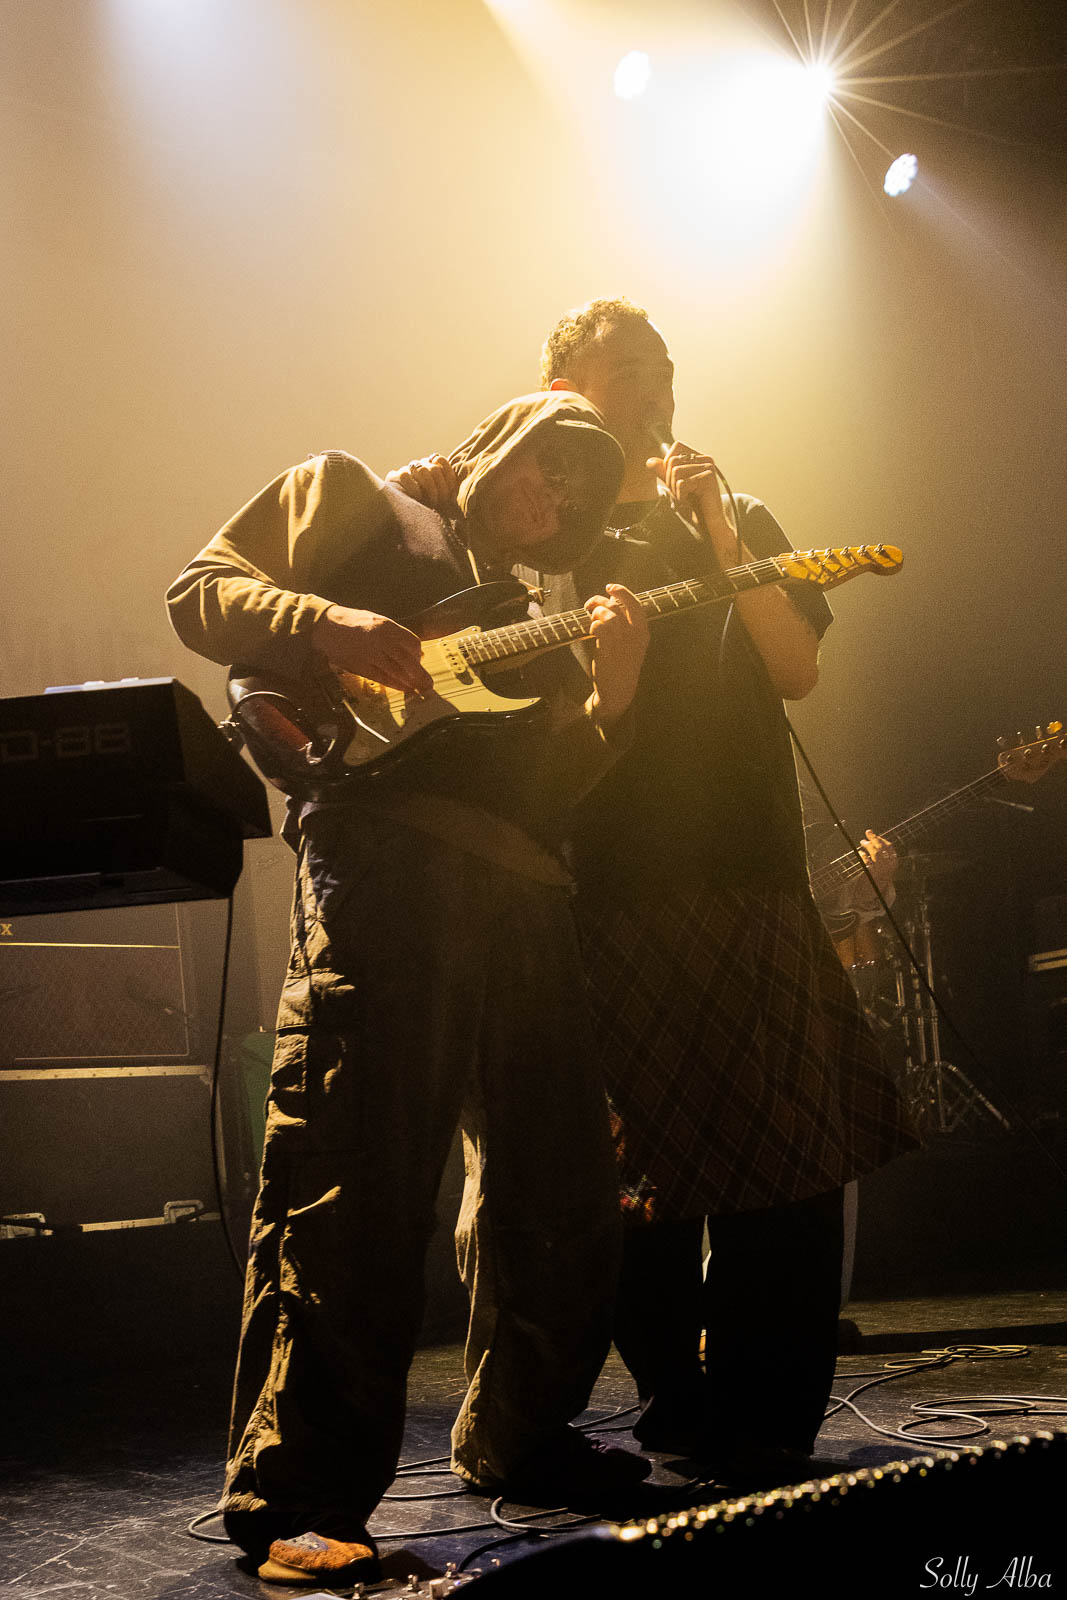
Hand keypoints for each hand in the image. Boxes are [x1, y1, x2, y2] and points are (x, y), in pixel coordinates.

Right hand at [313, 605, 432, 695]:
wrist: (326, 627)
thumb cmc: (353, 622)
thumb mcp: (376, 620)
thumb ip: (394, 634)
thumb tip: (413, 650)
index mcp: (386, 625)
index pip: (412, 642)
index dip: (418, 654)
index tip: (419, 660)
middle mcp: (380, 640)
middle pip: (408, 660)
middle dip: (420, 674)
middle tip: (428, 684)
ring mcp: (370, 654)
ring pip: (397, 672)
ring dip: (410, 682)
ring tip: (418, 688)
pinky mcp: (361, 667)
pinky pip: (383, 678)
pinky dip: (395, 684)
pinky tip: (403, 687)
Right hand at [385, 454, 458, 513]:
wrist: (407, 515)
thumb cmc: (429, 507)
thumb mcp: (442, 498)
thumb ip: (449, 488)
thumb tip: (456, 488)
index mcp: (431, 466)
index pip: (441, 461)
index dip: (448, 476)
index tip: (451, 493)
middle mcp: (419, 465)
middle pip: (434, 468)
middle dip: (441, 487)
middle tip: (442, 501)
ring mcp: (407, 469)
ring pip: (422, 470)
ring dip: (430, 488)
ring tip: (432, 502)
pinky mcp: (394, 476)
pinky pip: (406, 476)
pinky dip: (414, 488)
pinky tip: (418, 498)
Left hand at [583, 584, 649, 725]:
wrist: (618, 690)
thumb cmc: (622, 664)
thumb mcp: (631, 643)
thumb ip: (625, 623)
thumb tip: (610, 601)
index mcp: (643, 633)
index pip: (636, 605)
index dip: (622, 592)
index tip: (610, 587)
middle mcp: (635, 636)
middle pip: (618, 606)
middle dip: (601, 600)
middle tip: (590, 603)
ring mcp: (622, 643)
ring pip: (608, 615)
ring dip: (596, 613)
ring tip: (591, 620)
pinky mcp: (609, 650)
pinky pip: (600, 627)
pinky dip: (593, 625)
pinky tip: (592, 631)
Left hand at [647, 442, 731, 540]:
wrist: (709, 522)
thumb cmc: (693, 504)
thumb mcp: (675, 485)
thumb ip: (663, 472)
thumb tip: (650, 461)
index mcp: (699, 457)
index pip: (677, 446)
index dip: (668, 464)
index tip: (677, 481)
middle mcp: (705, 459)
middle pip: (673, 460)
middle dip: (670, 480)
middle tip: (681, 493)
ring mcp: (708, 467)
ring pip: (675, 471)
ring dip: (675, 489)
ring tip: (686, 498)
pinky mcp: (708, 477)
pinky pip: (682, 483)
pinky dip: (681, 496)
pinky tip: (690, 502)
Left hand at [853, 830, 897, 908]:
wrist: (875, 895)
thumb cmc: (878, 879)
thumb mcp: (884, 867)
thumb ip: (882, 856)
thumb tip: (873, 840)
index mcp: (894, 863)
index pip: (890, 847)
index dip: (881, 839)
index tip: (874, 835)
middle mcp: (889, 867)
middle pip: (882, 848)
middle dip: (874, 838)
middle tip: (867, 833)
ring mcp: (881, 871)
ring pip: (876, 854)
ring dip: (868, 845)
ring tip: (862, 842)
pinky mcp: (873, 876)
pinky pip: (868, 863)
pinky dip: (864, 856)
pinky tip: (860, 853)